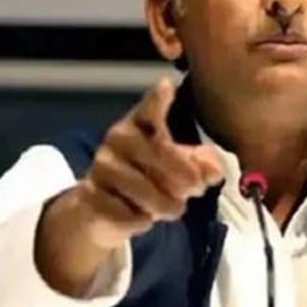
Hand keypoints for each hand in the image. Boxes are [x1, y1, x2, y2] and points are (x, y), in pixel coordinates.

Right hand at [77, 77, 223, 248]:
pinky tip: (142, 216)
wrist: (100, 210)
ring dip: (168, 205)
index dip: (158, 99)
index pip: (149, 109)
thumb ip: (201, 164)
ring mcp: (102, 166)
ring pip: (148, 190)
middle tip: (197, 189)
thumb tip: (214, 171)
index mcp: (139, 124)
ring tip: (173, 207)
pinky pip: (129, 213)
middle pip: (160, 155)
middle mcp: (117, 138)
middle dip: (186, 176)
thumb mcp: (177, 166)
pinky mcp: (91, 196)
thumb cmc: (147, 177)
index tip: (167, 86)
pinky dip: (143, 219)